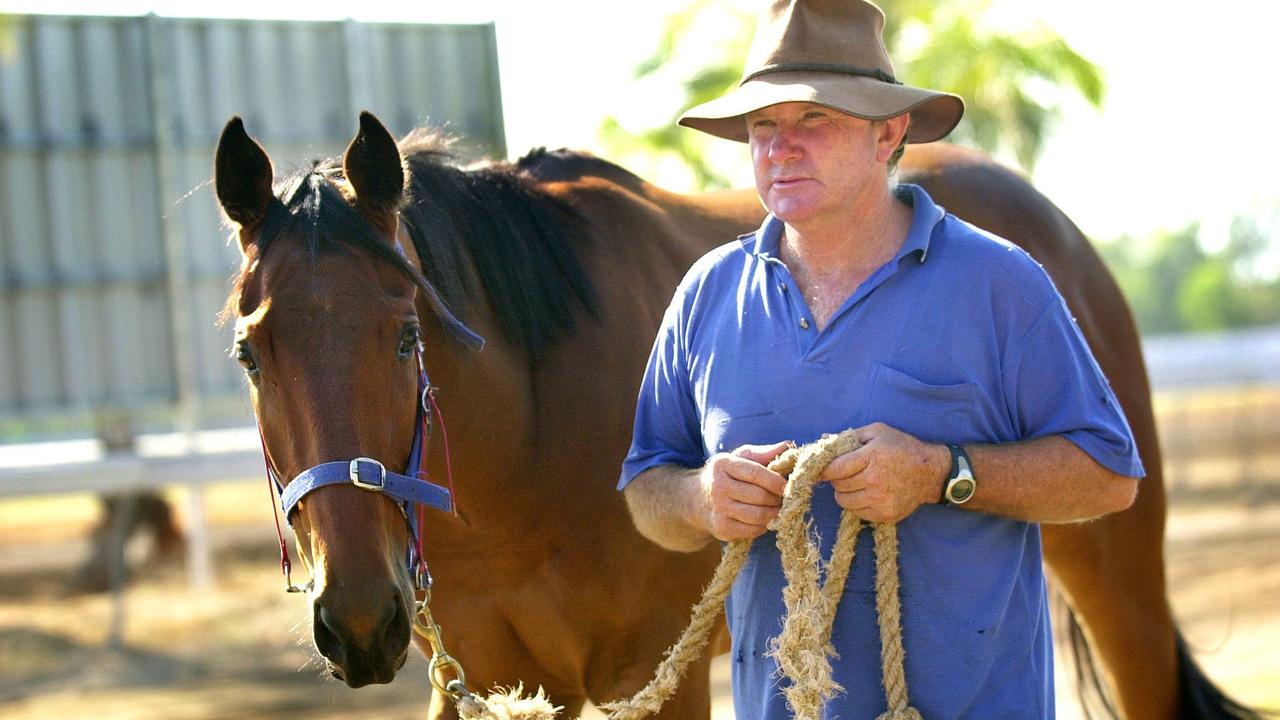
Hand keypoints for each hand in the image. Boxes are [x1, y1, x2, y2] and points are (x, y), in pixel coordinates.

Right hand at [699, 441, 790, 540]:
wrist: (698, 500)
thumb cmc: (727, 475)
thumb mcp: (739, 458)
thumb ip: (762, 452)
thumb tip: (787, 445)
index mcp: (723, 464)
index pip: (755, 473)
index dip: (775, 481)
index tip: (787, 485)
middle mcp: (718, 486)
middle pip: (760, 496)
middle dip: (777, 498)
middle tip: (784, 498)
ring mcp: (719, 509)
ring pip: (758, 515)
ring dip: (774, 513)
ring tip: (778, 508)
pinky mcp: (722, 528)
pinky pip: (753, 530)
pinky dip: (764, 526)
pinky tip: (764, 519)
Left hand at [822, 423, 948, 522]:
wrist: (930, 473)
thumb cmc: (902, 448)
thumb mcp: (878, 432)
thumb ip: (850, 436)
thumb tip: (823, 439)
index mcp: (872, 456)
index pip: (836, 468)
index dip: (825, 470)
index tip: (823, 470)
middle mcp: (875, 479)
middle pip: (838, 485)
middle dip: (837, 479)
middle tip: (845, 474)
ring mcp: (881, 499)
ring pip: (844, 501)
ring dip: (845, 493)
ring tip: (856, 484)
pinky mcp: (885, 514)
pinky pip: (857, 512)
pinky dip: (857, 504)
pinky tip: (867, 494)